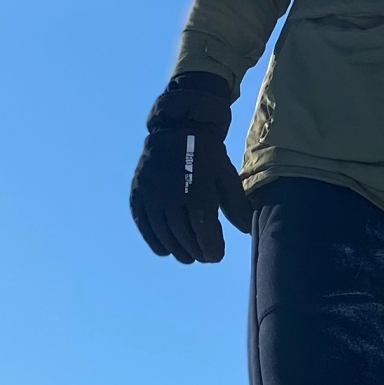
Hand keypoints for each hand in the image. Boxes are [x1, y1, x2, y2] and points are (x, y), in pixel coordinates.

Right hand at [130, 73, 251, 262]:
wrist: (178, 128)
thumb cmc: (207, 155)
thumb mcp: (227, 176)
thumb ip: (236, 205)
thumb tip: (245, 231)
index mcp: (197, 194)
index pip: (204, 234)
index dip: (211, 250)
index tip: (217, 255)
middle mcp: (171, 198)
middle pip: (183, 237)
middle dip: (196, 251)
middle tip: (204, 256)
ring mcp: (151, 196)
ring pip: (164, 235)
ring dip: (177, 250)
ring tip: (187, 256)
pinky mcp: (138, 194)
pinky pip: (144, 225)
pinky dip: (154, 241)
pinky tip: (165, 249)